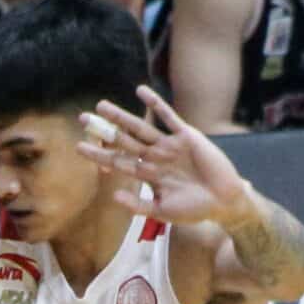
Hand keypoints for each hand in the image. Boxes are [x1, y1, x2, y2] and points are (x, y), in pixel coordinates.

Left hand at [76, 83, 252, 227]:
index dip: (100, 155)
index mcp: (147, 175)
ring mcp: (169, 145)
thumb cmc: (194, 209)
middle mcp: (155, 157)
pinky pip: (168, 117)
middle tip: (81, 119)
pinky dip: (155, 104)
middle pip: (124, 141)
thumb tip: (113, 197)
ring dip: (122, 116)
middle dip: (103, 131)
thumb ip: (138, 206)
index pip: (118, 163)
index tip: (80, 148)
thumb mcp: (162, 211)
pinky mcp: (186, 136)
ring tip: (102, 105)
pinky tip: (141, 91)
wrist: (223, 200)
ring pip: (140, 128)